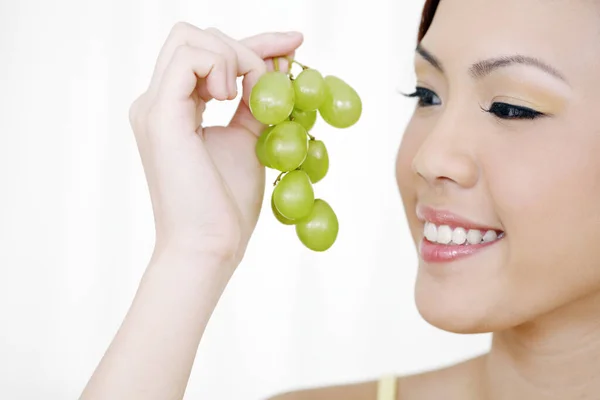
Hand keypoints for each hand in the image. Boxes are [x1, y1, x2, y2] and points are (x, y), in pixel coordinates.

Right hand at [128, 23, 302, 266]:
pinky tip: (233, 101)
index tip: (294, 42)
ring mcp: (153, 106)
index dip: (256, 43)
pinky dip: (222, 67)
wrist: (209, 246)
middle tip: (274, 82)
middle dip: (246, 48)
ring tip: (247, 101)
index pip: (209, 55)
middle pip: (195, 36)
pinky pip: (190, 57)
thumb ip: (257, 103)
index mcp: (175, 108)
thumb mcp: (250, 142)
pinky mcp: (160, 115)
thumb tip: (278, 65)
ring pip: (189, 38)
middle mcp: (157, 101)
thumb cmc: (227, 205)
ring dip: (234, 58)